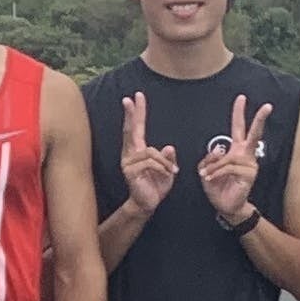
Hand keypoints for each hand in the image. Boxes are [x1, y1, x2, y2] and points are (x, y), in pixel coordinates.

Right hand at [116, 92, 179, 213]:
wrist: (147, 204)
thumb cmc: (156, 186)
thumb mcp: (167, 169)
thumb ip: (167, 158)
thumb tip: (168, 147)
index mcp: (137, 150)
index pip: (136, 127)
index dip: (137, 112)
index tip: (135, 97)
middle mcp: (129, 153)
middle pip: (130, 130)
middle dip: (131, 114)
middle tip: (128, 98)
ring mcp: (128, 162)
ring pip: (151, 151)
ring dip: (165, 162)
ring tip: (171, 171)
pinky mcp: (130, 171)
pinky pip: (151, 162)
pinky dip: (163, 167)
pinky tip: (168, 174)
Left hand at [198, 95, 268, 225]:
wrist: (225, 206)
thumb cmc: (217, 186)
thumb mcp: (207, 169)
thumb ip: (210, 158)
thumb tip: (220, 150)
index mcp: (237, 150)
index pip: (238, 128)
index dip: (239, 113)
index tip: (241, 97)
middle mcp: (246, 154)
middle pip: (254, 134)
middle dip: (260, 119)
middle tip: (268, 106)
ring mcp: (250, 164)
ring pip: (228, 157)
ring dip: (213, 167)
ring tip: (206, 176)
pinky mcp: (250, 174)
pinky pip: (229, 168)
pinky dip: (216, 172)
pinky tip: (210, 179)